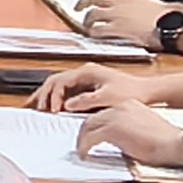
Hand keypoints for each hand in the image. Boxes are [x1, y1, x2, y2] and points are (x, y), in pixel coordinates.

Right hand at [33, 63, 155, 114]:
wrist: (147, 91)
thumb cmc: (131, 92)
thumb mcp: (108, 98)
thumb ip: (86, 101)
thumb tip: (67, 105)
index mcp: (87, 72)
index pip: (60, 80)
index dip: (52, 95)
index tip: (51, 109)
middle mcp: (84, 73)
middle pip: (55, 80)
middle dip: (43, 94)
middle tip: (35, 108)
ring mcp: (86, 80)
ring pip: (59, 86)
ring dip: (48, 96)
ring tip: (38, 108)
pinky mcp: (89, 87)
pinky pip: (67, 92)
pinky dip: (57, 99)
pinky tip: (53, 109)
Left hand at [76, 0, 170, 47]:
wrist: (170, 26)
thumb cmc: (166, 16)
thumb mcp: (152, 1)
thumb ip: (139, 0)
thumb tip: (137, 2)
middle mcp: (120, 1)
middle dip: (83, 2)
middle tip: (78, 8)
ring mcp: (117, 14)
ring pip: (92, 14)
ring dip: (87, 21)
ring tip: (86, 26)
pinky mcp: (117, 29)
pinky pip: (98, 30)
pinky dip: (92, 33)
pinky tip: (93, 36)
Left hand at [79, 102, 182, 173]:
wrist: (174, 143)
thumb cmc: (165, 141)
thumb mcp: (144, 127)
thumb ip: (128, 127)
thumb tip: (116, 139)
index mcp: (128, 104)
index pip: (103, 112)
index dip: (94, 125)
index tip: (90, 134)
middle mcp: (119, 107)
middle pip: (91, 119)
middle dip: (84, 133)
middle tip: (82, 144)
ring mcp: (114, 116)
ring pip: (87, 127)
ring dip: (82, 141)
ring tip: (82, 151)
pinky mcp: (112, 130)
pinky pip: (90, 139)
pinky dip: (85, 148)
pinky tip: (85, 155)